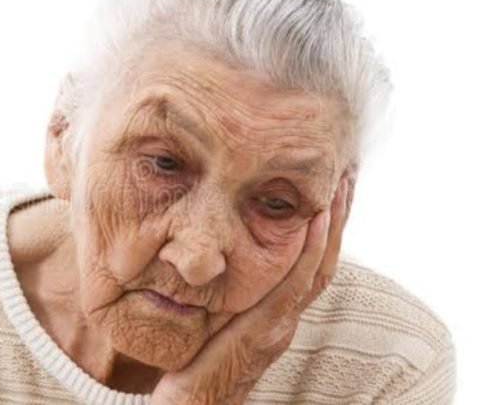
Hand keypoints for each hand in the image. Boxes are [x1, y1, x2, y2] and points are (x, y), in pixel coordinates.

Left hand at [150, 177, 350, 404]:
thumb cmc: (191, 362)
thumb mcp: (209, 315)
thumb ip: (218, 290)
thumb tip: (205, 251)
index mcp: (273, 310)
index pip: (308, 260)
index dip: (322, 225)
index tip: (326, 187)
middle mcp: (284, 314)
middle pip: (321, 256)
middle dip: (335, 216)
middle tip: (345, 172)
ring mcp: (279, 322)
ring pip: (316, 265)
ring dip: (331, 223)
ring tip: (341, 183)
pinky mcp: (266, 331)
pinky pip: (296, 282)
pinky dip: (310, 249)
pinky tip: (315, 217)